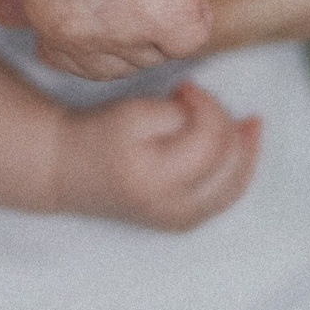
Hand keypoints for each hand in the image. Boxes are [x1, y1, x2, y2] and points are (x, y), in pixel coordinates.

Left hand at [17, 0, 210, 79]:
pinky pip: (186, 43)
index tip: (114, 15)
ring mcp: (123, 35)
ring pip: (153, 57)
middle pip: (116, 69)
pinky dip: (194, 14)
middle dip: (133, 39)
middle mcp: (77, 36)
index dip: (100, 44)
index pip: (73, 65)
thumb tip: (5, 14)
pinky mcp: (168, 28)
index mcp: (48, 20)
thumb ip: (56, 4)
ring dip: (161, 27)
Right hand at [50, 83, 261, 230]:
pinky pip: (227, 197)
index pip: (209, 140)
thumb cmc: (97, 136)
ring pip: (237, 184)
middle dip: (226, 122)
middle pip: (230, 163)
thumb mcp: (132, 113)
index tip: (185, 87)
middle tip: (201, 103)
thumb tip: (211, 117)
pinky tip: (243, 146)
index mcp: (156, 179)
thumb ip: (177, 114)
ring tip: (243, 122)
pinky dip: (240, 169)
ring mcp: (180, 221)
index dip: (206, 104)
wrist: (66, 170)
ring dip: (243, 148)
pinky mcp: (182, 222)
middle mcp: (173, 209)